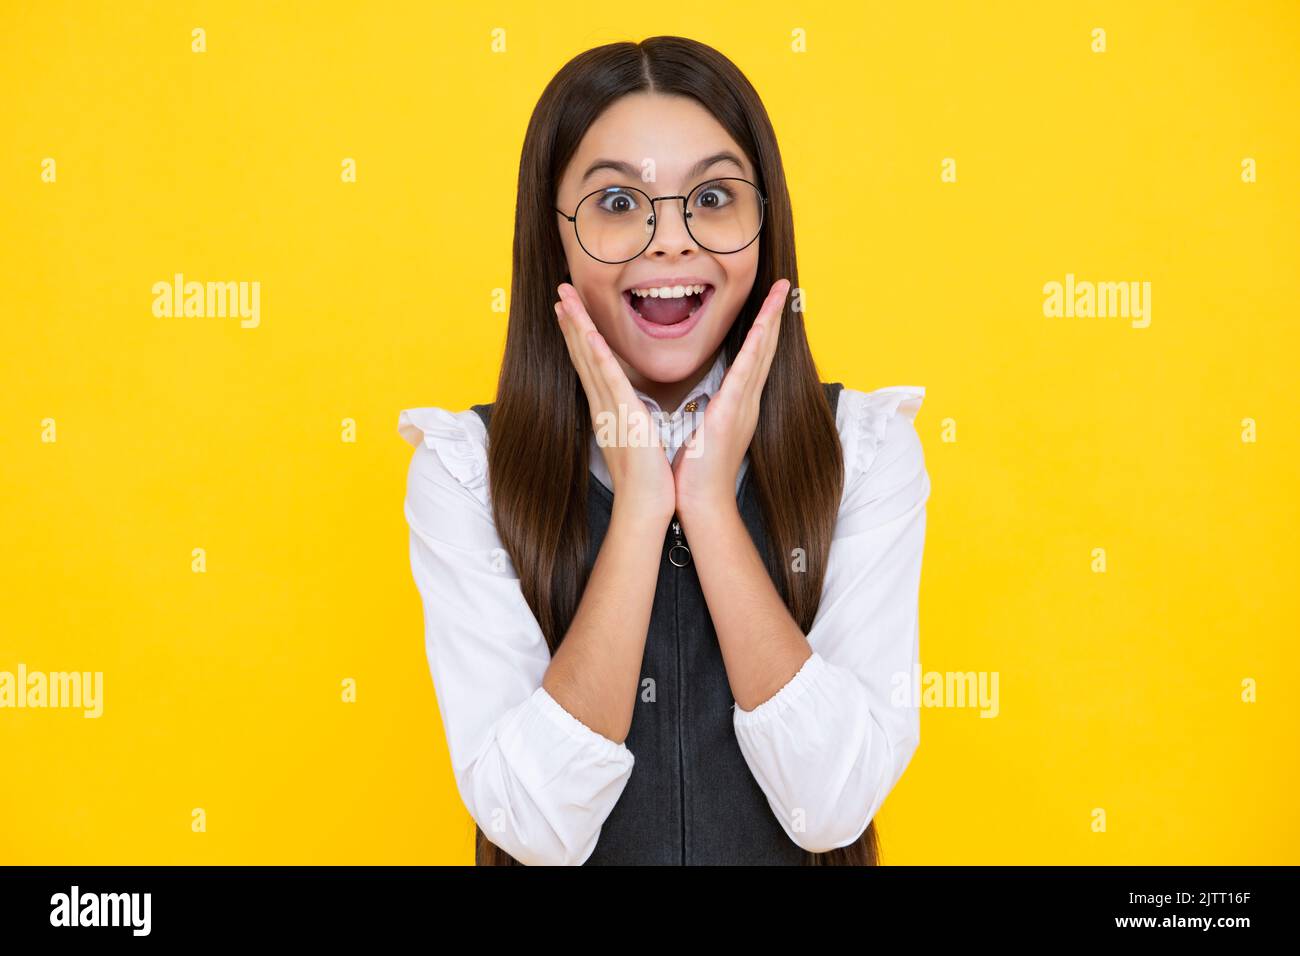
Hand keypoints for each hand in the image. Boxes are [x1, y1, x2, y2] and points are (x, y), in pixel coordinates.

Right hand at [555, 283, 676, 524]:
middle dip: (571, 321)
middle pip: (582, 354)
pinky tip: (589, 335)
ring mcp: (610, 408)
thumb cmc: (646, 478)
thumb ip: (630, 419)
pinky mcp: (623, 416)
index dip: (579, 334)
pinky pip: (609, 380)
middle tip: (559, 292)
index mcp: (608, 408)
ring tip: (564, 300)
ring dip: (577, 327)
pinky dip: (598, 356)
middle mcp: (602, 405)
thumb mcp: (636, 438)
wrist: (645, 504)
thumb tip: (631, 409)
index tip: (570, 310)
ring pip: (589, 359)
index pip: (590, 364)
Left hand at [671, 278, 789, 521]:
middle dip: (774, 315)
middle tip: (783, 285)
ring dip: (771, 320)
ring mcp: (743, 406)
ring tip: (780, 292)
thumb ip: (710, 412)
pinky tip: (763, 327)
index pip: (754, 358)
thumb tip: (707, 401)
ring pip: (762, 353)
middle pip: (765, 349)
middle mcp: (748, 402)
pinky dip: (756, 347)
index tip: (768, 303)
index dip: (763, 329)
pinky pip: (746, 373)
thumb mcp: (705, 432)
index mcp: (739, 405)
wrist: (701, 503)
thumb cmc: (697, 472)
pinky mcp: (732, 413)